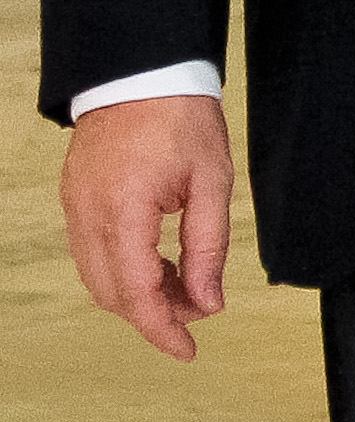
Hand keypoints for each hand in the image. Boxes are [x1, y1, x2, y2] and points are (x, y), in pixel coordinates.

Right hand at [61, 95, 233, 359]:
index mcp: (123, 212)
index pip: (137, 293)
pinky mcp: (75, 200)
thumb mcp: (212, 180)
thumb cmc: (181, 117)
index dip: (162, 329)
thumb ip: (209, 245)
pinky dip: (123, 269)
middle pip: (113, 294)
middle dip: (156, 312)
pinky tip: (158, 263)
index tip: (187, 351)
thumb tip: (209, 301)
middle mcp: (88, 217)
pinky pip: (92, 253)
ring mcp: (75, 209)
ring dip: (139, 293)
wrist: (142, 71)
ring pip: (99, 278)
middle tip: (200, 307)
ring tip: (186, 284)